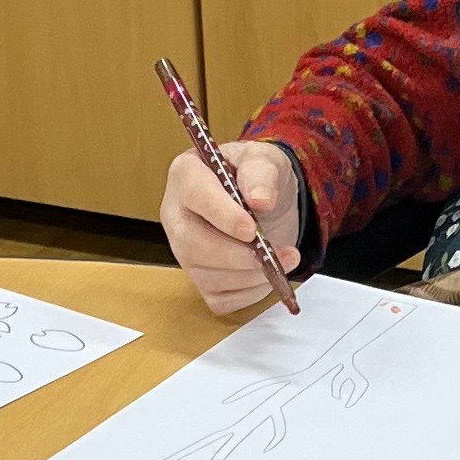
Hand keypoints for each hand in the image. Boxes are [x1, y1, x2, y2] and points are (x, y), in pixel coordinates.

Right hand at [160, 139, 302, 316]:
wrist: (265, 201)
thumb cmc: (257, 177)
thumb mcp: (265, 160)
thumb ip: (261, 173)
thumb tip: (260, 200)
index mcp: (186, 175)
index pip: (195, 196)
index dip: (223, 216)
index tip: (252, 229)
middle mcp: (177, 215)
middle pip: (192, 244)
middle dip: (237, 255)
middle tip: (272, 253)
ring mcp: (185, 251)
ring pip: (207, 277)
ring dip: (250, 276)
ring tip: (282, 260)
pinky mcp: (201, 279)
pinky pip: (220, 299)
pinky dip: (248, 294)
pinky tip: (266, 275)